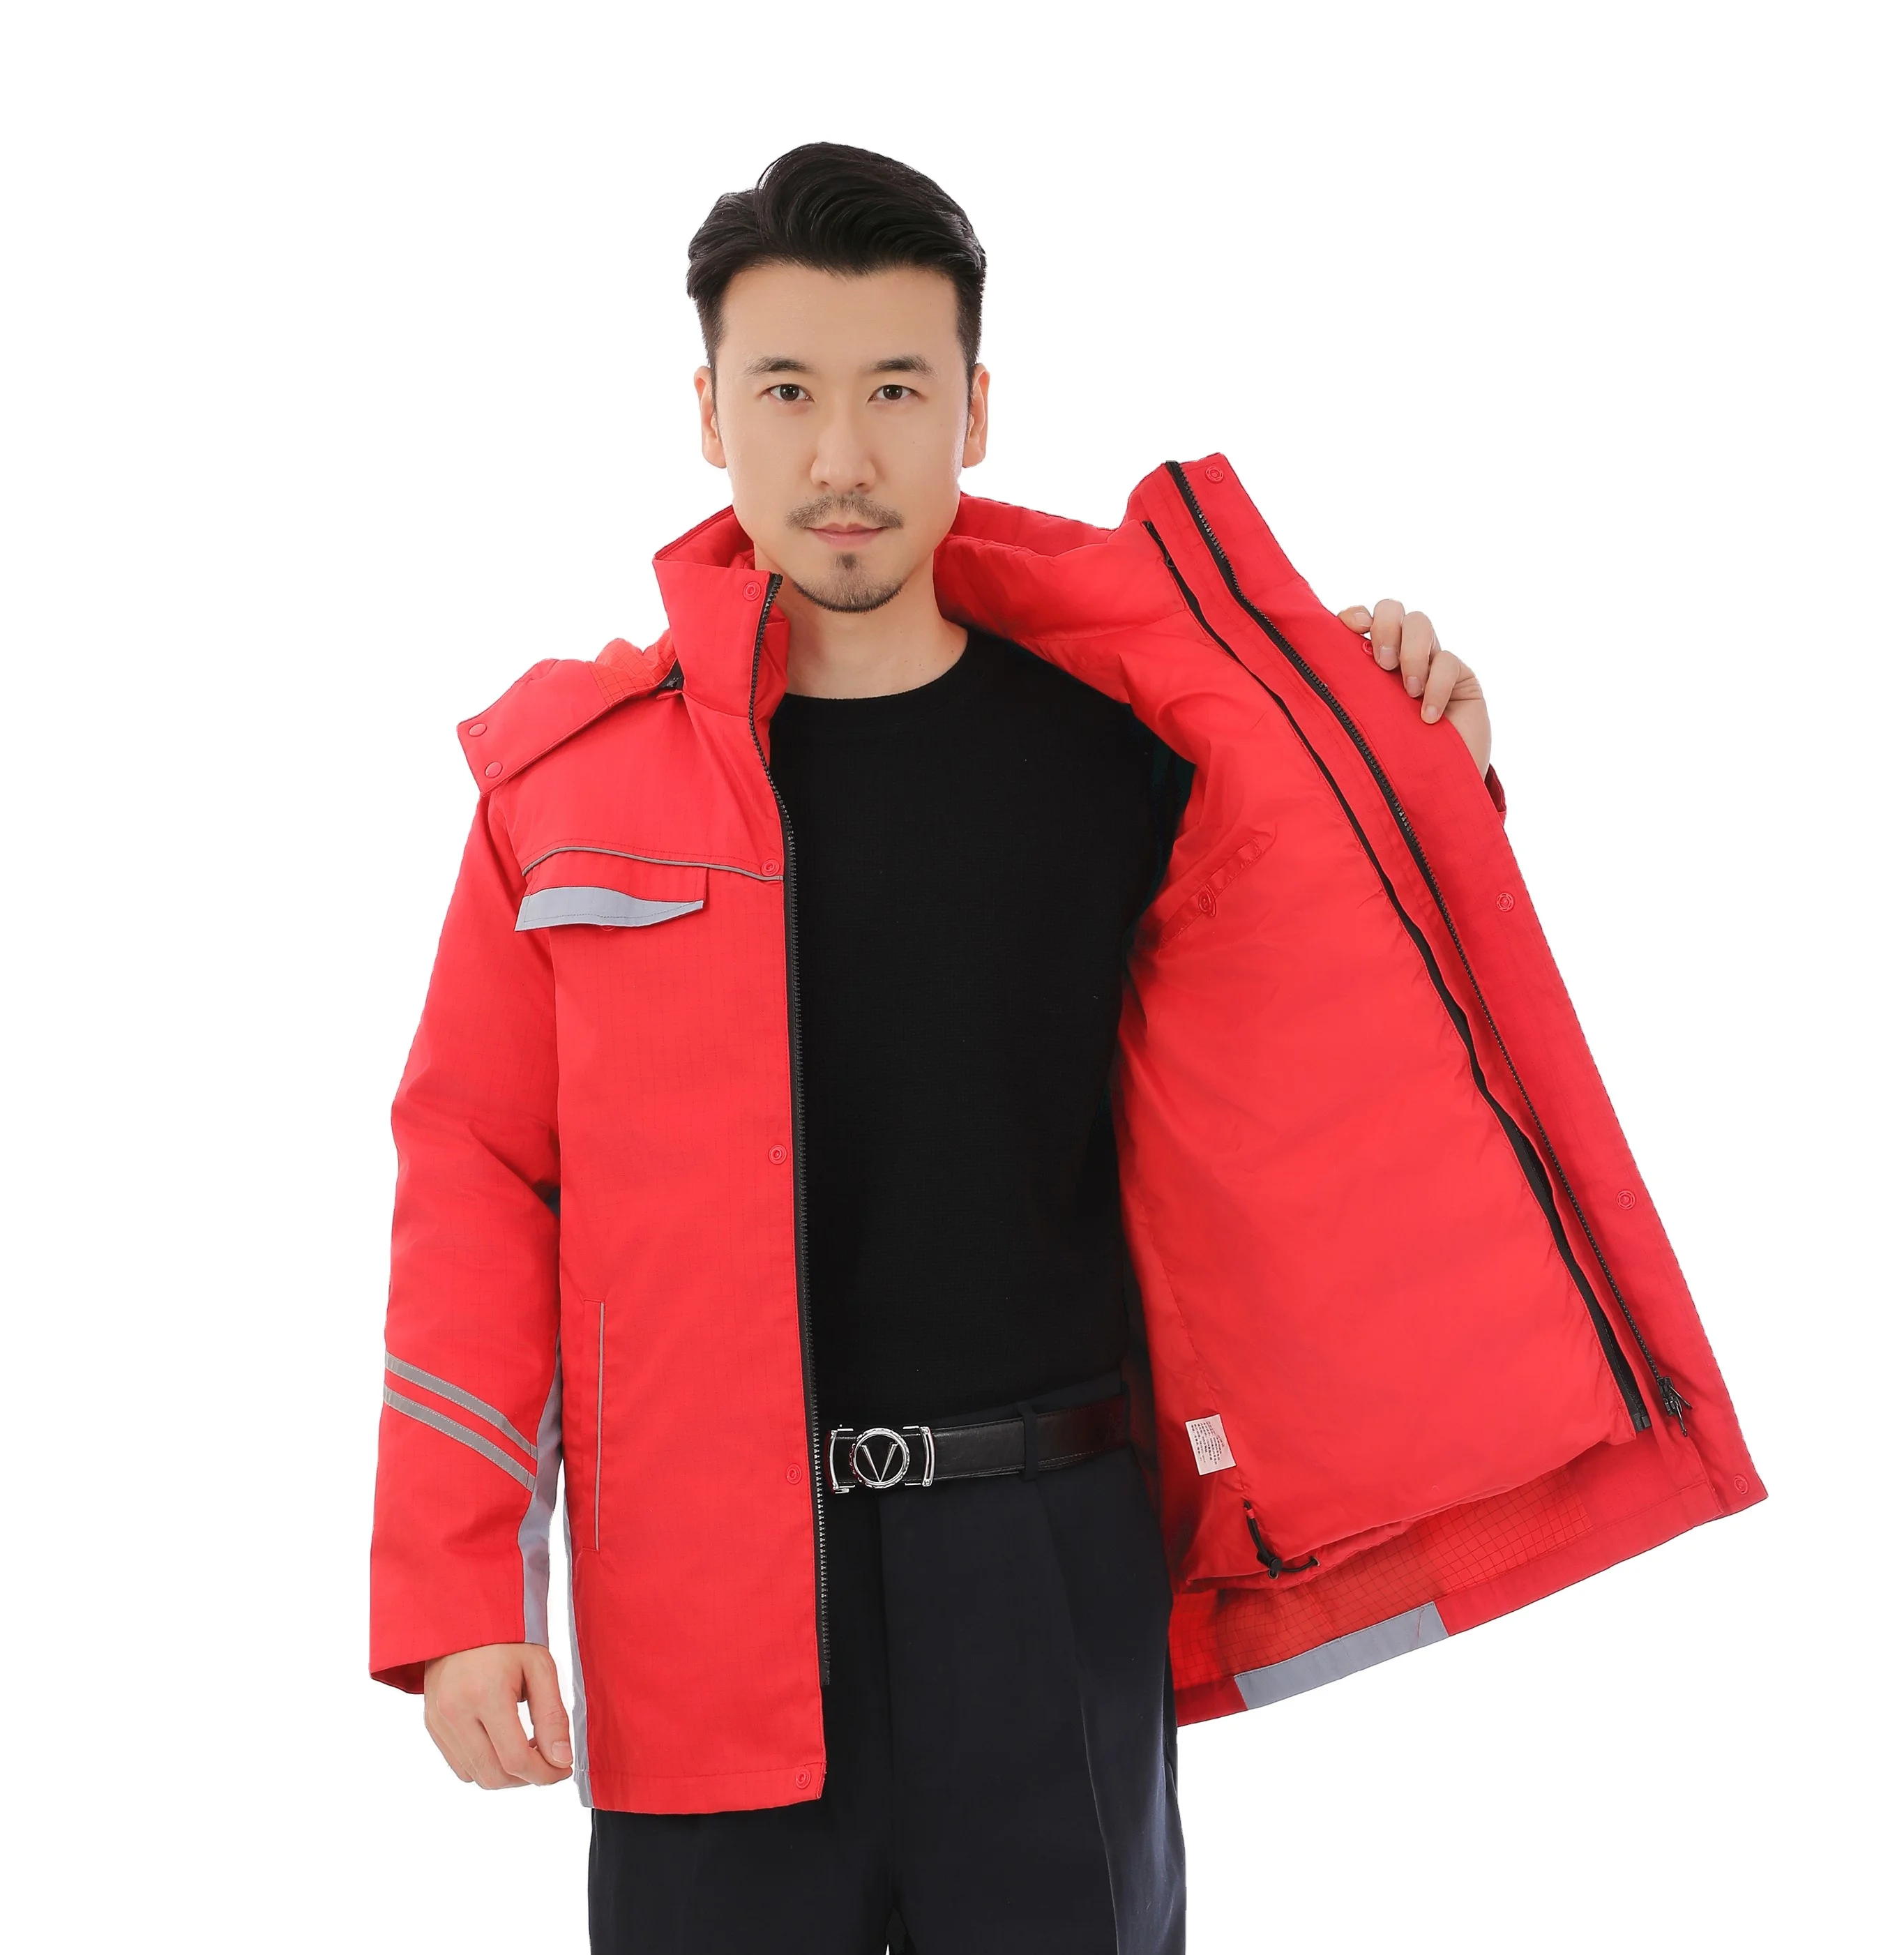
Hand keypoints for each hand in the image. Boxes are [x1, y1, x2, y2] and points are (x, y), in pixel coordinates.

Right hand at [423, 1643, 572, 1788]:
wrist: (463, 1618)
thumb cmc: (506, 1638)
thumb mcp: (540, 1667)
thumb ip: (552, 1715)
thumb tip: (561, 1759)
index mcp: (485, 1694)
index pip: (515, 1759)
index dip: (544, 1773)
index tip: (562, 1769)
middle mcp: (455, 1712)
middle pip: (494, 1776)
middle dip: (527, 1778)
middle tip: (547, 1760)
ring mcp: (438, 1721)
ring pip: (475, 1776)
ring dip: (506, 1774)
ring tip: (526, 1749)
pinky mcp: (432, 1725)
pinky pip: (460, 1766)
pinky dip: (485, 1765)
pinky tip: (502, 1744)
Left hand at [1337, 600, 1490, 777]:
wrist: (1431, 792)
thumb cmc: (1387, 762)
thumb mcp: (1359, 727)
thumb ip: (1343, 697)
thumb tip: (1307, 679)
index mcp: (1368, 662)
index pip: (1361, 619)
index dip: (1355, 614)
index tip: (1350, 627)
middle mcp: (1399, 655)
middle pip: (1392, 608)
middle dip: (1385, 627)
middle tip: (1382, 663)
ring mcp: (1431, 663)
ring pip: (1420, 623)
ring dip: (1412, 652)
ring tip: (1407, 692)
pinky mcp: (1462, 678)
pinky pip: (1449, 661)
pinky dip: (1437, 686)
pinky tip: (1427, 716)